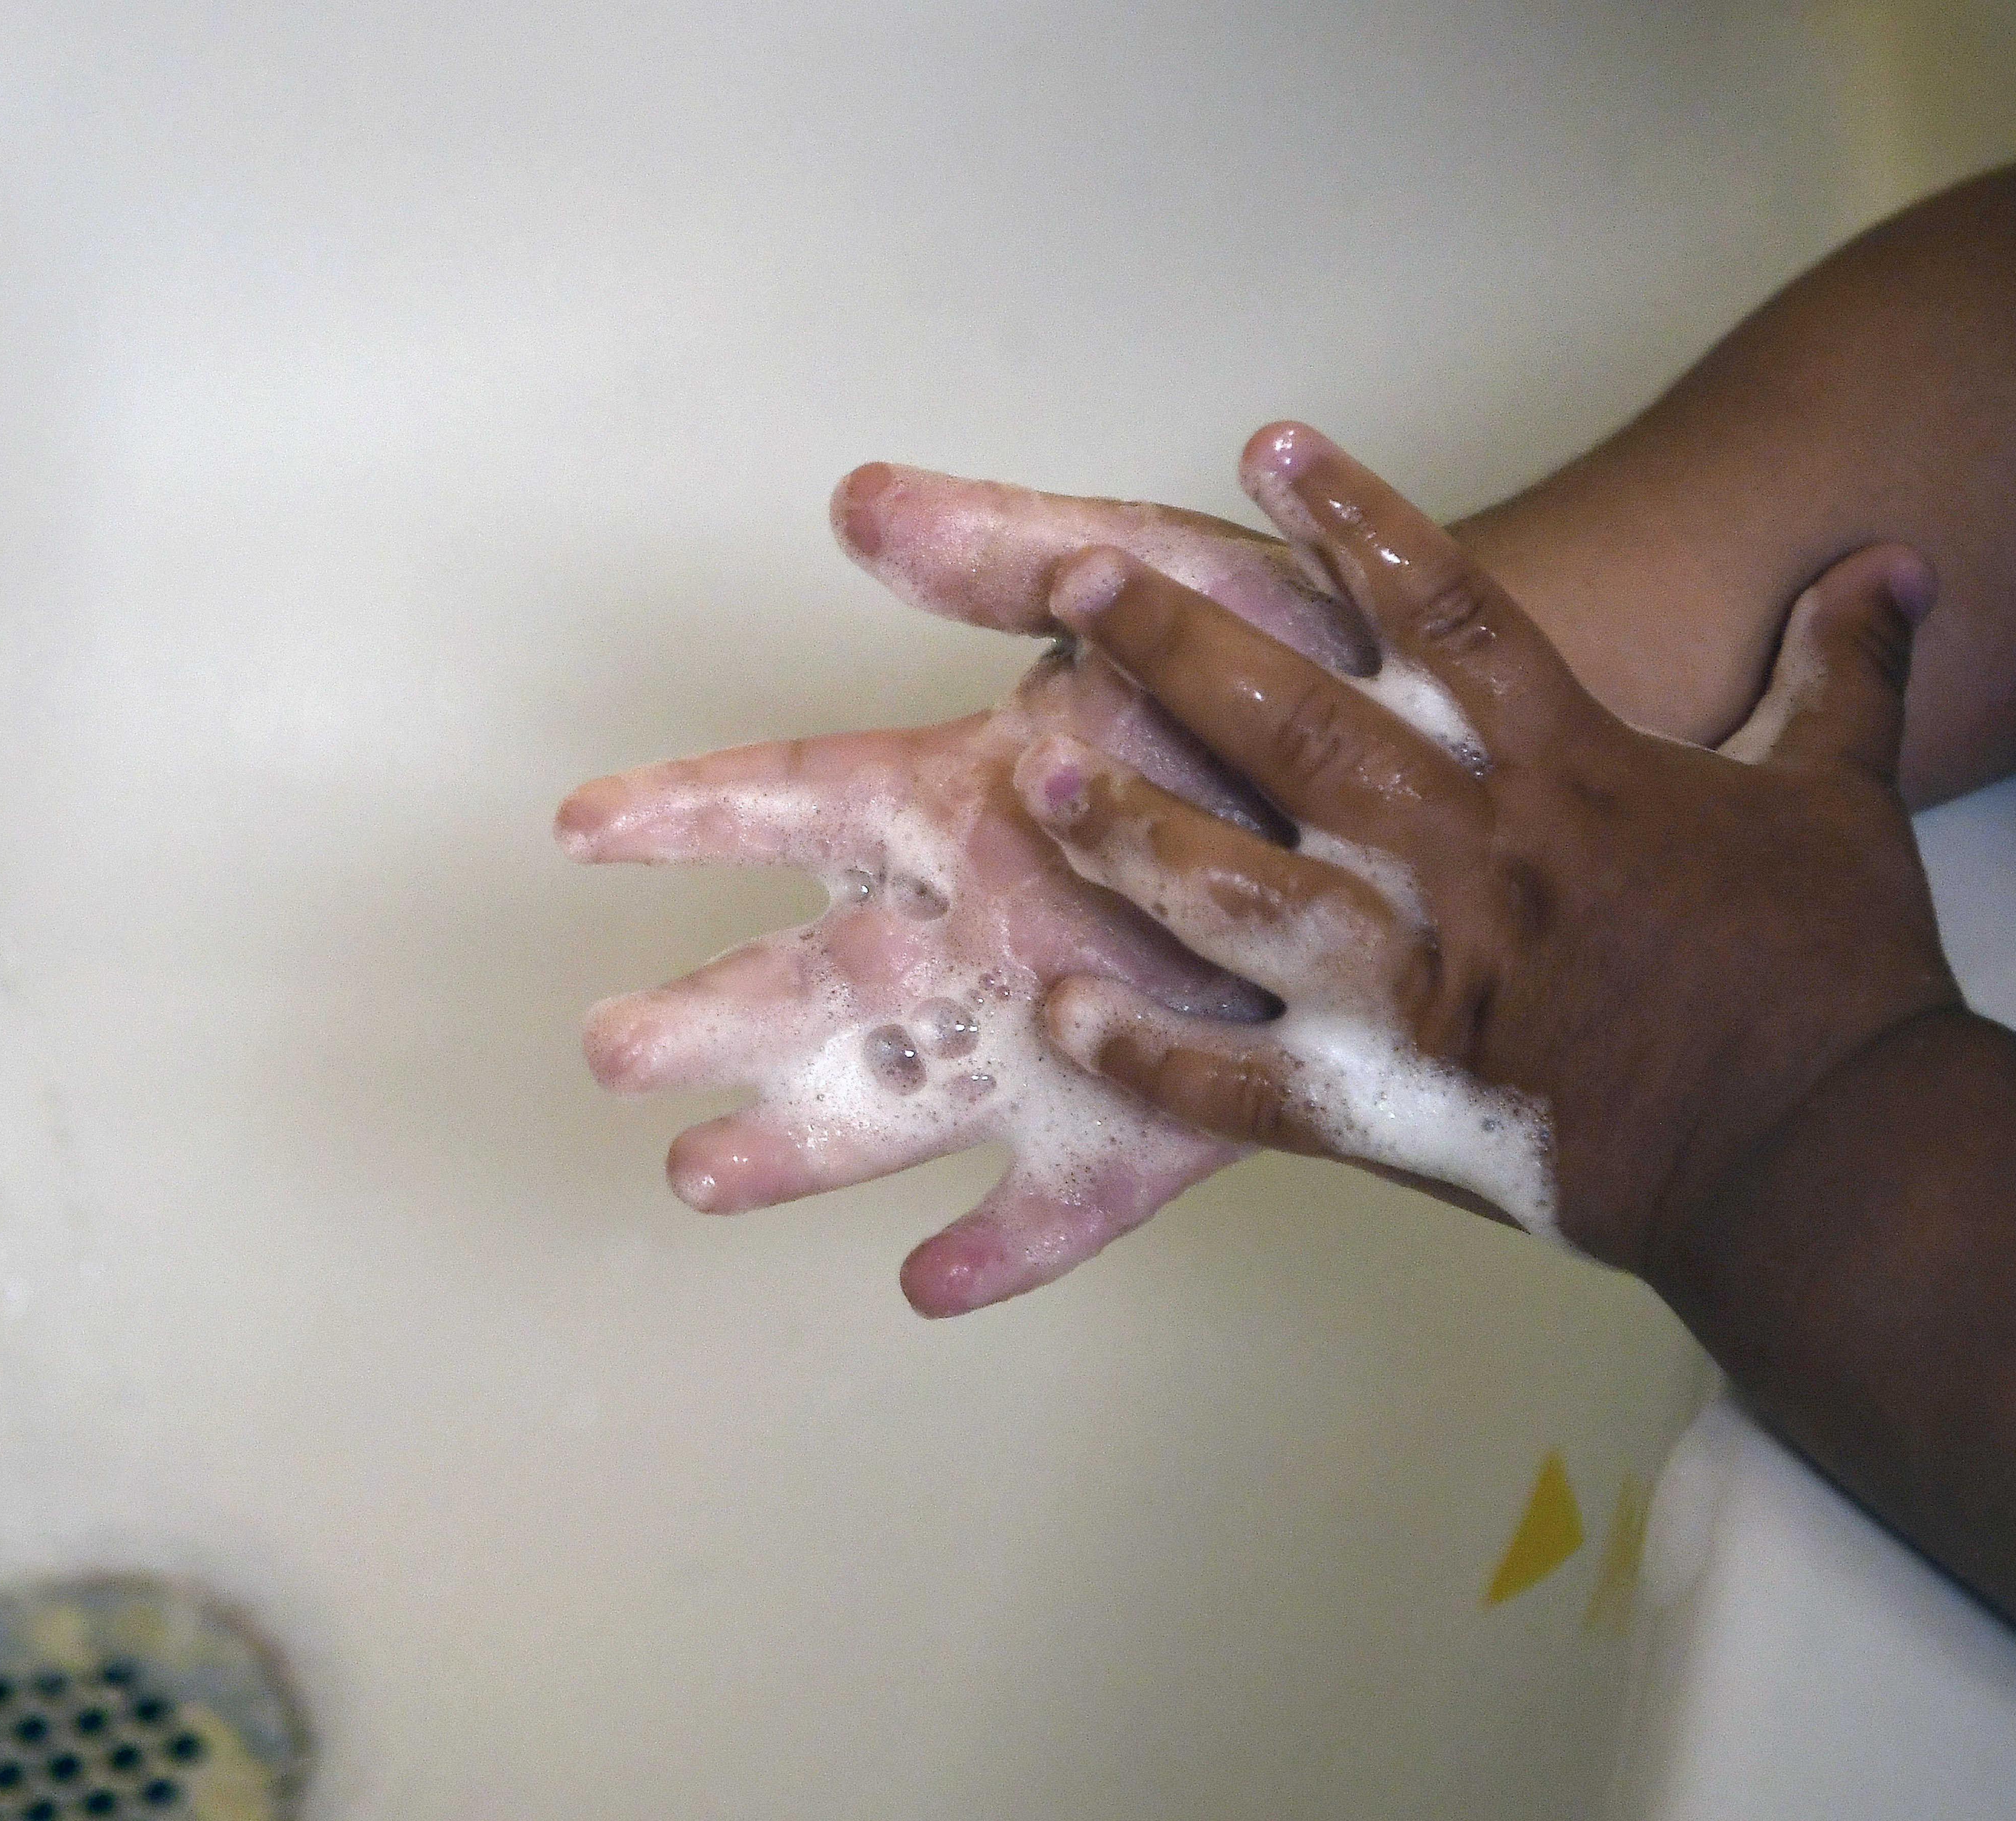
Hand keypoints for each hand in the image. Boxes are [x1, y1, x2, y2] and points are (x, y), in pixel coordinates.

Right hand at [558, 461, 1405, 1315]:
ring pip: (908, 1092)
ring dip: (807, 1138)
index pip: (798, 796)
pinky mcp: (1165, 1109)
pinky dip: (1014, 1241)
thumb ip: (1009, 554)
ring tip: (701, 1173)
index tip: (578, 822)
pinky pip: (1076, 1189)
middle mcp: (991, 918)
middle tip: (609, 1048)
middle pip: (821, 973)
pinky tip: (932, 1281)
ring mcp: (1067, 1018)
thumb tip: (860, 501)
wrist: (1438, 756)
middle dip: (713, 1010)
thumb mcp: (1148, 572)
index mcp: (968, 795)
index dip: (686, 810)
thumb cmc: (1280, 651)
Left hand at [1016, 423, 1961, 1270]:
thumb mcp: (1848, 799)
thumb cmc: (1834, 978)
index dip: (1353, 517)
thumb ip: (1846, 671)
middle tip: (1080, 586)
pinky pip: (1237, 1083)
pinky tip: (1061, 1009)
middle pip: (1302, 731)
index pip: (1448, 609)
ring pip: (1240, 894)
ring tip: (1040, 773)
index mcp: (1570, 777)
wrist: (1831, 1156)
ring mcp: (1419, 987)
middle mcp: (1473, 864)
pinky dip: (1145, 1052)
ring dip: (1134, 833)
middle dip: (1182, 652)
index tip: (1267, 443)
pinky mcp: (1391, 1105)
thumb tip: (1892, 566)